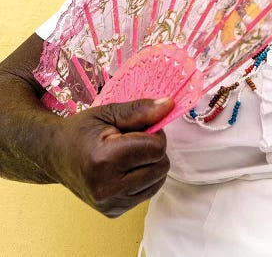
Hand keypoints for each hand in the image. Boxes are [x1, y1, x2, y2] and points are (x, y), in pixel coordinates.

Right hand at [52, 97, 173, 216]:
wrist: (55, 155)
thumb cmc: (82, 131)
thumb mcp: (108, 112)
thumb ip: (140, 110)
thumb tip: (169, 105)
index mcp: (105, 160)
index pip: (156, 148)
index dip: (154, 133)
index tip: (139, 127)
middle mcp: (107, 187)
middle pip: (161, 166)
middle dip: (153, 149)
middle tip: (133, 140)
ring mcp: (110, 204)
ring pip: (158, 181)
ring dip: (150, 165)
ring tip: (128, 154)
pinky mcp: (114, 212)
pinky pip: (147, 193)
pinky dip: (143, 178)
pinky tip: (125, 169)